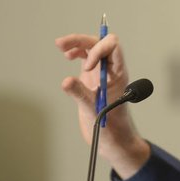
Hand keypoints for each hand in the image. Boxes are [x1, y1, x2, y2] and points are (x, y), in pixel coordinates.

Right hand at [55, 32, 149, 178]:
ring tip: (60, 45)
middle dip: (82, 40)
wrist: (113, 139)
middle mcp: (111, 70)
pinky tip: (67, 55)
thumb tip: (66, 81)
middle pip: (99, 43)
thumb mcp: (94, 111)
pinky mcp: (93, 78)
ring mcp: (102, 73)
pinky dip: (76, 52)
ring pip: (92, 48)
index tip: (85, 68)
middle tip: (61, 44)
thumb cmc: (111, 128)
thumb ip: (80, 95)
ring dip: (77, 42)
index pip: (113, 47)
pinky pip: (86, 57)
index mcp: (119, 74)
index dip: (98, 50)